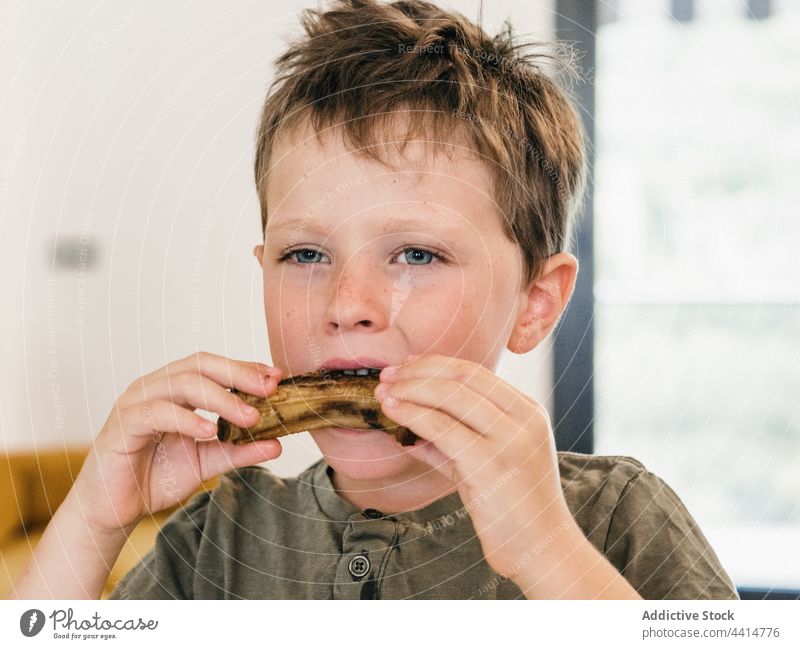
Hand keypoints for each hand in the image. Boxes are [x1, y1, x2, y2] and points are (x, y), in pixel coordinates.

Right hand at [72, 352, 282, 535]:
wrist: (114, 509)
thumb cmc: (155, 476)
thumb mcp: (207, 462)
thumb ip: (239, 450)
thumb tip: (278, 443)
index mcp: (175, 388)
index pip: (215, 366)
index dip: (246, 368)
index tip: (277, 378)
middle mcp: (156, 386)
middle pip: (200, 365)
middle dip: (239, 374)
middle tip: (269, 390)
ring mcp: (137, 401)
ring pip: (182, 383)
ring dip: (220, 398)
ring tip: (249, 417)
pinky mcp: (122, 424)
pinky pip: (156, 412)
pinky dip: (186, 419)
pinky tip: (209, 431)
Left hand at [375, 353, 575, 581]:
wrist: (542, 550)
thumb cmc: (513, 508)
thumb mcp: (485, 463)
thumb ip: (452, 442)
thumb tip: (411, 427)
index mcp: (527, 410)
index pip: (475, 371)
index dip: (434, 364)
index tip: (404, 366)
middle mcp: (524, 418)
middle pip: (461, 377)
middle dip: (418, 372)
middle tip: (386, 377)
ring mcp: (511, 440)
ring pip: (450, 396)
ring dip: (410, 391)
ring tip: (383, 394)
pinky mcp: (491, 465)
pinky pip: (442, 429)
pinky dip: (413, 415)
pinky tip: (393, 414)